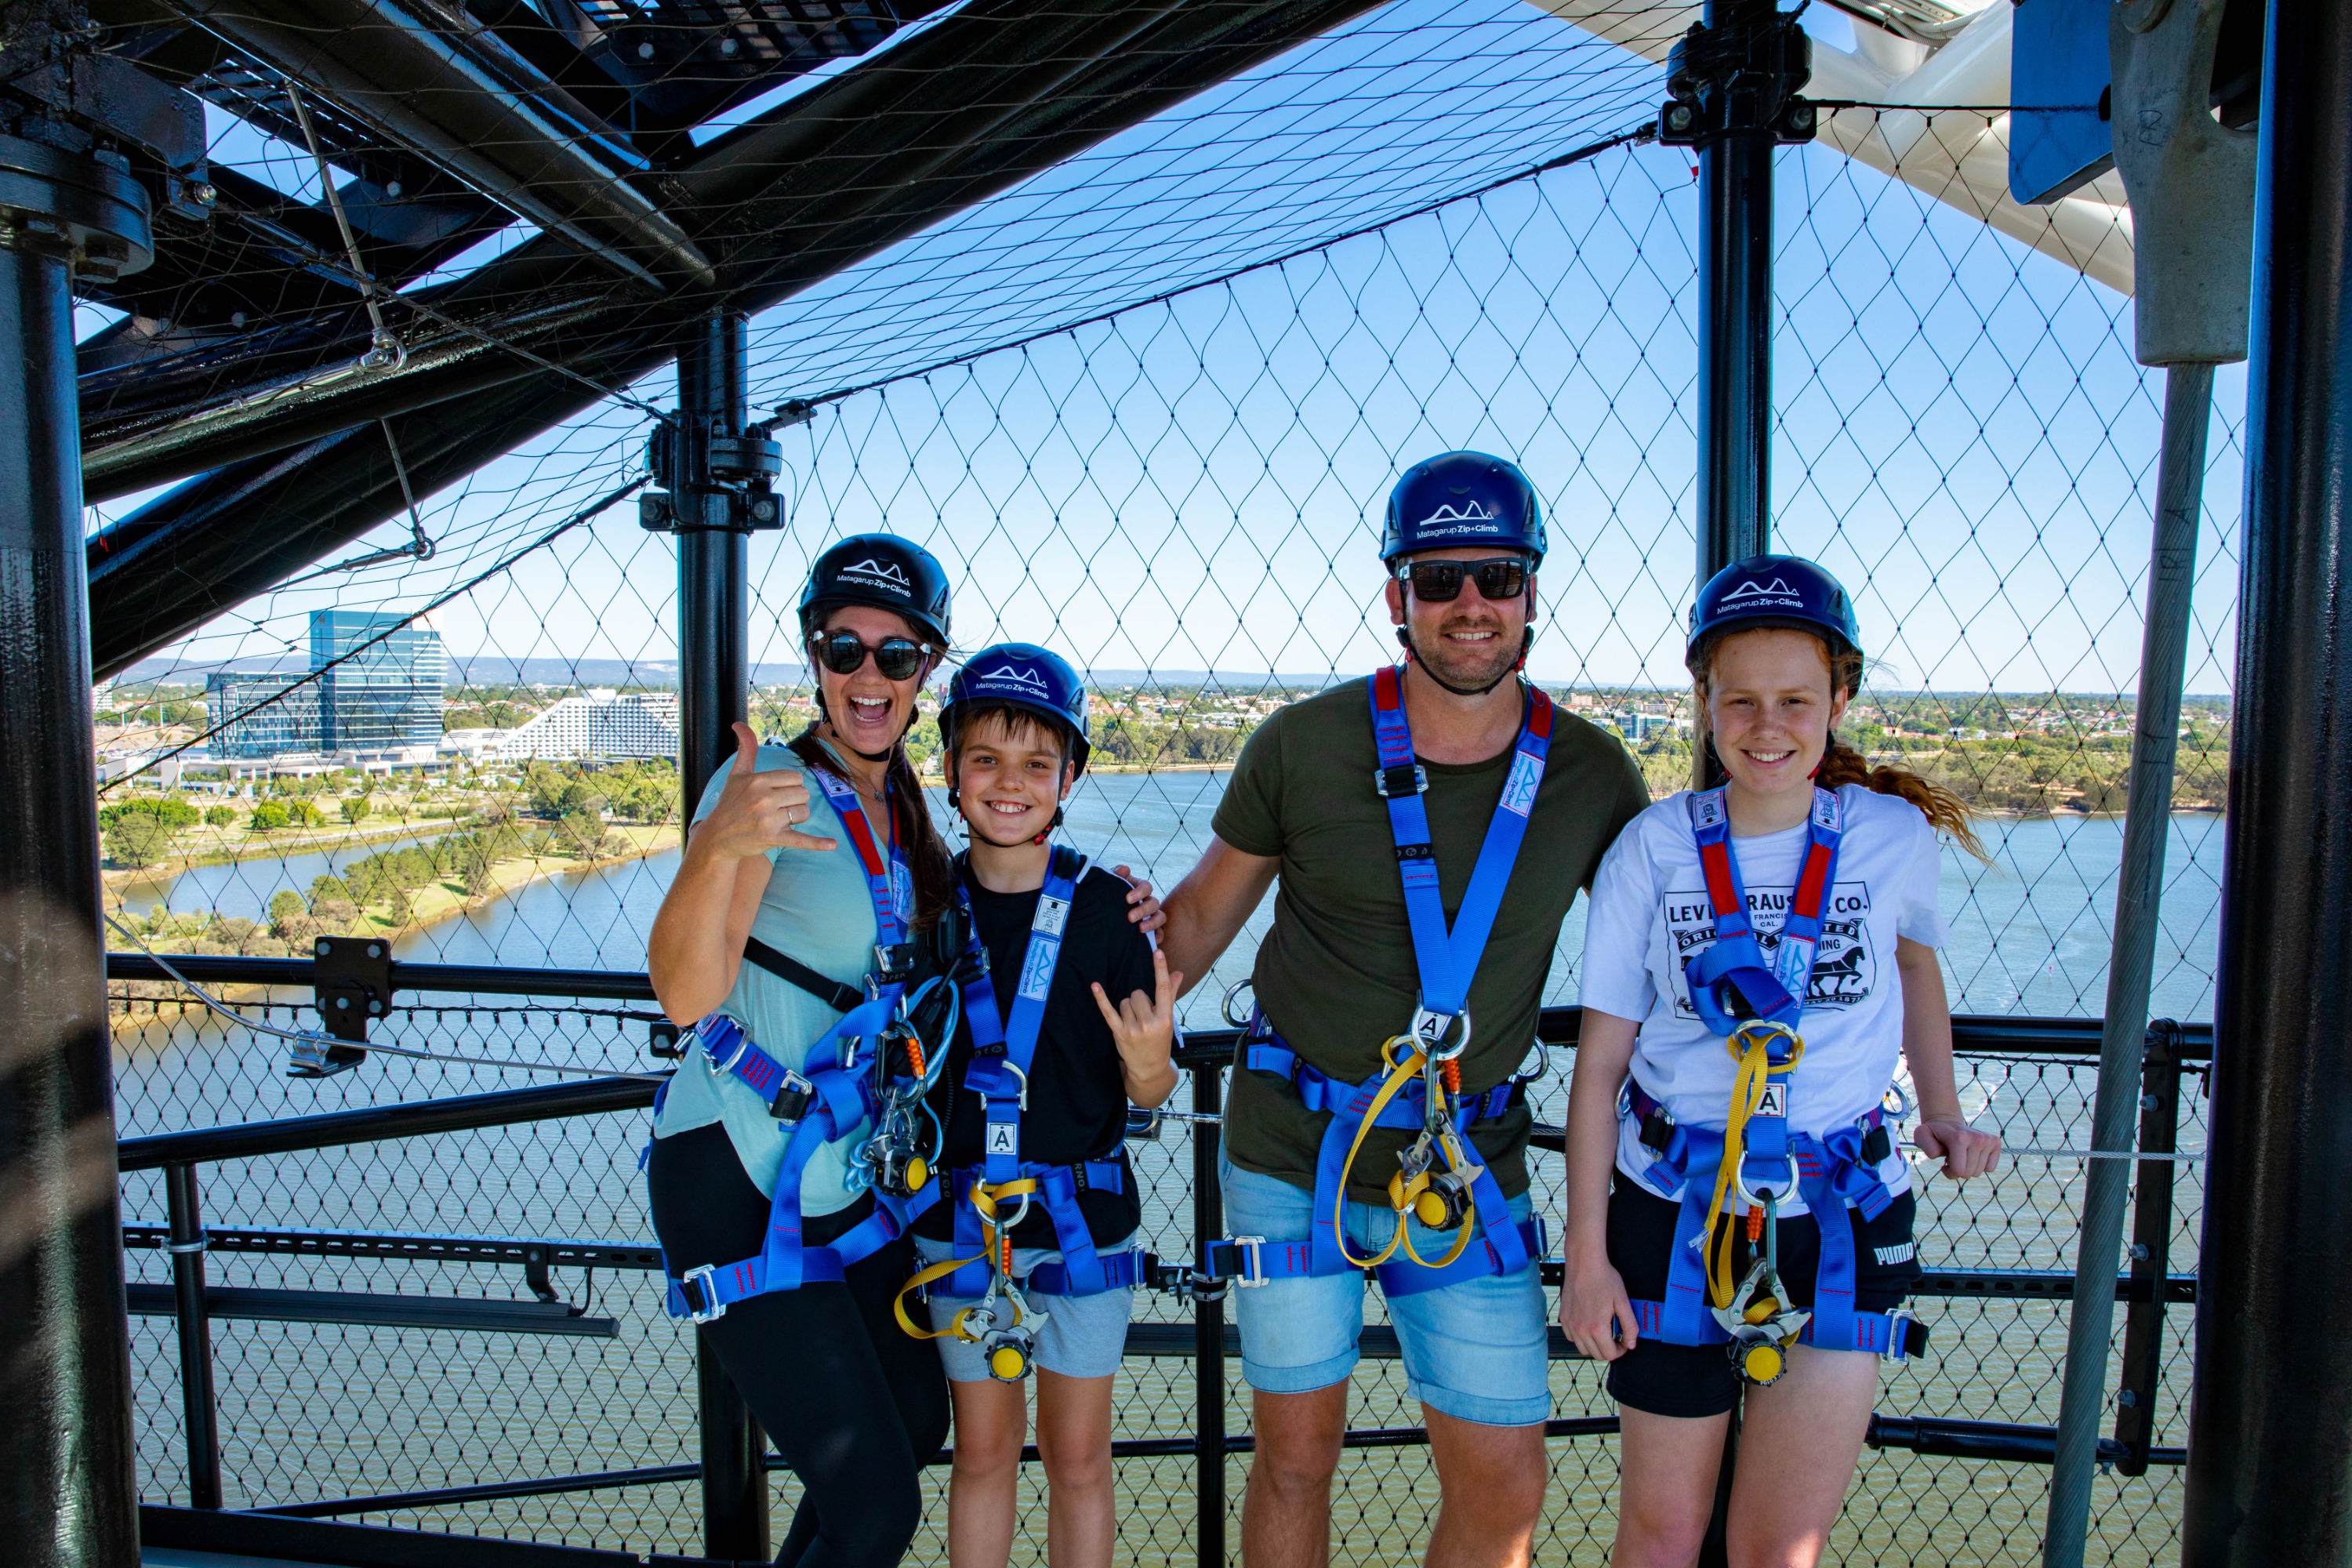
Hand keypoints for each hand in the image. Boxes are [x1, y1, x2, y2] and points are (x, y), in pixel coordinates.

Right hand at [689, 722, 838, 861]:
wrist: (717, 837)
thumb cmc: (730, 803)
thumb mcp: (736, 774)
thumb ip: (745, 749)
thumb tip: (738, 723)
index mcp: (758, 780)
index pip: (795, 778)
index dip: (788, 786)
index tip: (773, 794)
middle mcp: (763, 798)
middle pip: (803, 794)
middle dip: (794, 801)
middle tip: (775, 809)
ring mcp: (768, 819)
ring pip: (804, 812)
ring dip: (796, 818)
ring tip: (778, 821)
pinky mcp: (773, 838)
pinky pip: (801, 839)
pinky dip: (817, 843)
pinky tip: (833, 845)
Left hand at [1094, 948, 1183, 1089]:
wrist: (1150, 1068)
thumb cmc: (1160, 1040)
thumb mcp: (1168, 1019)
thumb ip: (1170, 994)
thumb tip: (1178, 973)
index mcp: (1165, 1018)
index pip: (1163, 989)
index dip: (1160, 969)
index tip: (1157, 952)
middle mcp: (1149, 1023)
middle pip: (1138, 994)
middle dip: (1139, 1001)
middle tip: (1143, 1015)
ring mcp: (1133, 1029)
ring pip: (1125, 1001)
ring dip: (1128, 1007)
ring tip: (1134, 1022)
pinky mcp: (1119, 1033)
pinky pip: (1108, 1011)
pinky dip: (1101, 998)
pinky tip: (1095, 986)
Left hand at [1112, 865, 1166, 935]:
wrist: (1101, 914)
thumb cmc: (1107, 895)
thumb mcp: (1109, 884)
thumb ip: (1116, 875)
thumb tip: (1125, 869)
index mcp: (1138, 889)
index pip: (1146, 887)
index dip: (1139, 892)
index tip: (1127, 899)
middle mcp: (1147, 902)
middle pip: (1154, 903)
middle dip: (1143, 910)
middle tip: (1130, 917)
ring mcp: (1151, 916)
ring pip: (1160, 917)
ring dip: (1152, 923)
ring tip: (1140, 929)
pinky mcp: (1151, 930)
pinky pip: (1160, 933)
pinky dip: (1158, 936)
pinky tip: (1151, 941)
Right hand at [1559, 1254, 1637, 1361]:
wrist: (1584, 1263)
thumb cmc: (1604, 1279)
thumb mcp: (1623, 1301)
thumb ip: (1630, 1326)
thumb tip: (1631, 1344)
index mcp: (1597, 1327)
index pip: (1610, 1354)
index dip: (1621, 1351)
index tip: (1624, 1341)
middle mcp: (1581, 1329)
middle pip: (1597, 1355)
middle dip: (1609, 1349)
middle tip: (1615, 1337)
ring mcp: (1570, 1324)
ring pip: (1583, 1349)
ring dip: (1594, 1346)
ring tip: (1602, 1332)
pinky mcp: (1563, 1318)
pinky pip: (1572, 1338)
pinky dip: (1581, 1338)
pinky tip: (1588, 1326)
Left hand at [1914, 1118, 2001, 1179]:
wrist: (1947, 1123)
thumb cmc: (1934, 1133)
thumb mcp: (1922, 1136)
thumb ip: (1927, 1147)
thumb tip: (1939, 1154)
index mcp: (1960, 1138)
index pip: (1959, 1171)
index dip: (1949, 1172)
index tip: (1944, 1164)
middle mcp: (1977, 1138)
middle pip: (1969, 1174)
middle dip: (1958, 1171)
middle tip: (1952, 1158)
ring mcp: (1988, 1140)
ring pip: (1979, 1172)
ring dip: (1968, 1168)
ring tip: (1961, 1155)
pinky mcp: (1995, 1142)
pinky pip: (1990, 1168)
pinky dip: (1980, 1166)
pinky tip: (1972, 1155)